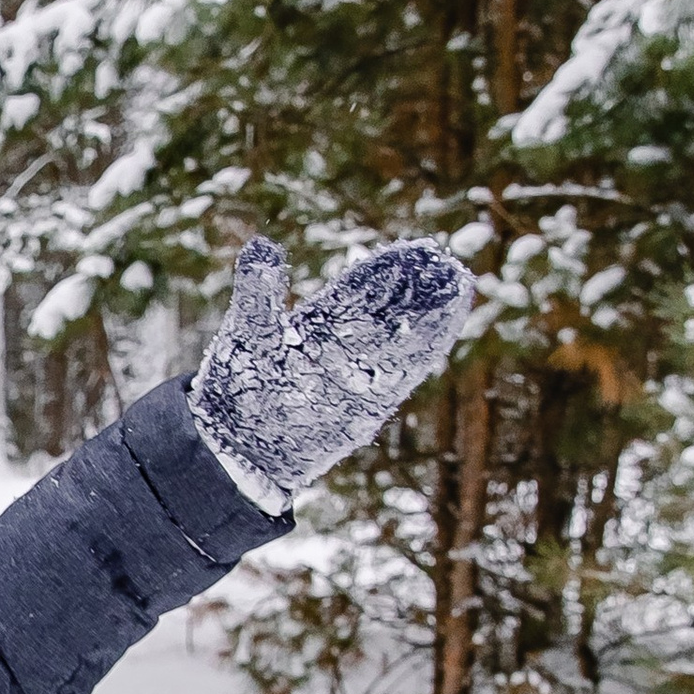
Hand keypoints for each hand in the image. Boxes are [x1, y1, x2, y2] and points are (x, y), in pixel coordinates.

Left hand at [188, 236, 473, 511]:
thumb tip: (261, 246)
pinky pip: (403, 374)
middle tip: (443, 261)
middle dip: (414, 289)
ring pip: (401, 340)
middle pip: (387, 312)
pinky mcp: (368, 404)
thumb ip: (260, 293)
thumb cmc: (236, 391)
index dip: (385, 272)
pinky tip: (447, 324)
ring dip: (427, 314)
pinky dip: (424, 349)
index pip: (358, 292)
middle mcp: (342, 348)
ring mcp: (357, 376)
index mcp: (316, 326)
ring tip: (458, 282)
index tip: (414, 250)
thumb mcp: (248, 333)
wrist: (239, 448)